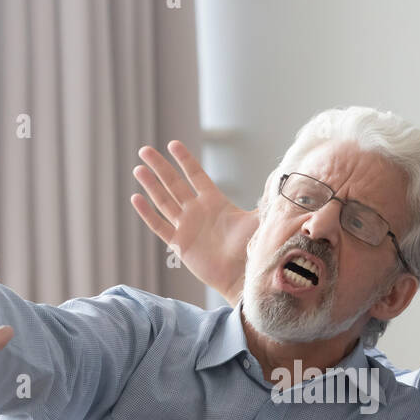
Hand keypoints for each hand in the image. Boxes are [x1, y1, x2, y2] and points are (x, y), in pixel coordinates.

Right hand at [131, 140, 257, 305]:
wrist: (244, 276)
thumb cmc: (253, 248)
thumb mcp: (260, 219)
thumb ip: (267, 199)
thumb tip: (283, 179)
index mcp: (215, 202)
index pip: (196, 176)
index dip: (185, 161)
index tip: (173, 144)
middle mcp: (198, 212)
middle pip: (175, 184)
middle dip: (160, 167)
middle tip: (145, 149)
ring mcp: (187, 227)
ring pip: (164, 201)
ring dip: (151, 185)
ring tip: (138, 168)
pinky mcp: (180, 243)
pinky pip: (160, 226)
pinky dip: (148, 213)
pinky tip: (136, 198)